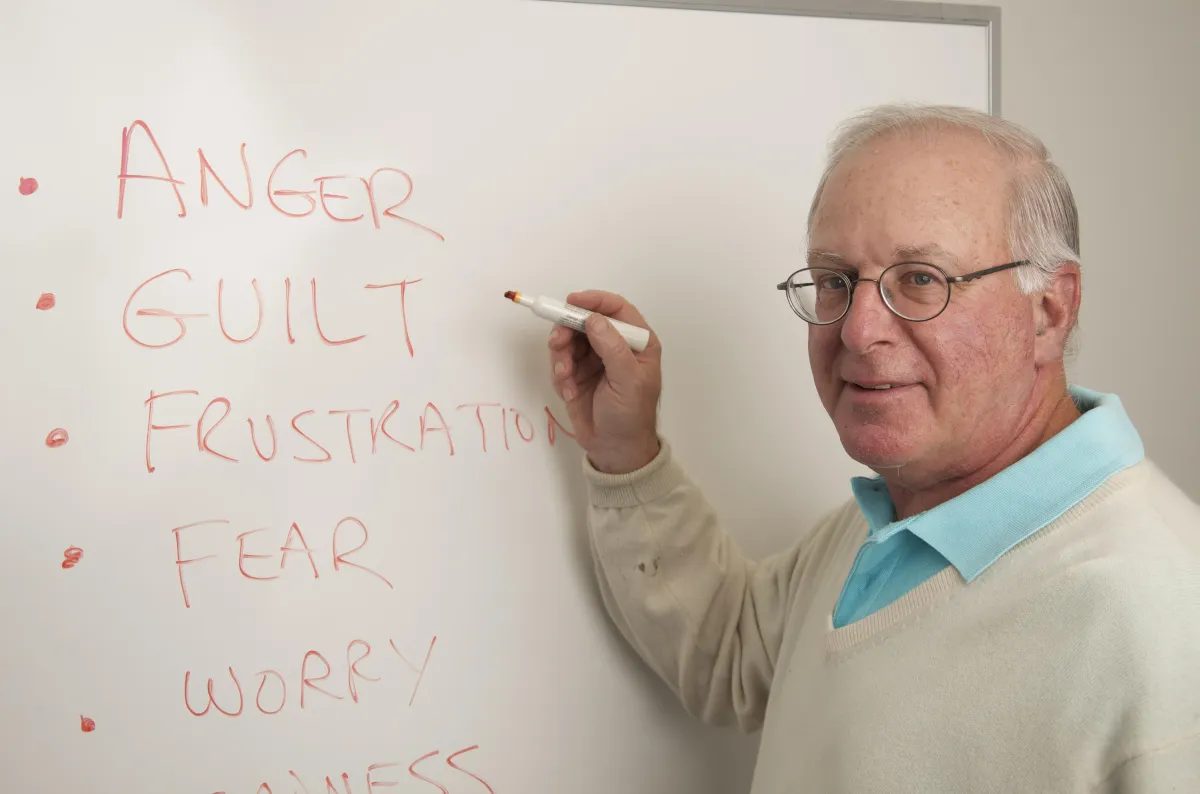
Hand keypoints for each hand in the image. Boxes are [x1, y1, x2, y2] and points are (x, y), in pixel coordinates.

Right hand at [548, 290, 661, 473]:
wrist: (614, 449)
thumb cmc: (630, 415)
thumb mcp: (628, 380)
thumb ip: (612, 347)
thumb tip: (593, 318)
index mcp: (637, 342)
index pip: (616, 309)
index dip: (594, 301)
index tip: (572, 302)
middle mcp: (615, 346)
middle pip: (585, 321)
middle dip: (568, 331)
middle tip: (557, 343)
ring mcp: (594, 360)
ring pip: (568, 340)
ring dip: (561, 356)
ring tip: (565, 377)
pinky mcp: (576, 374)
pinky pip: (560, 362)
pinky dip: (560, 375)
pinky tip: (568, 392)